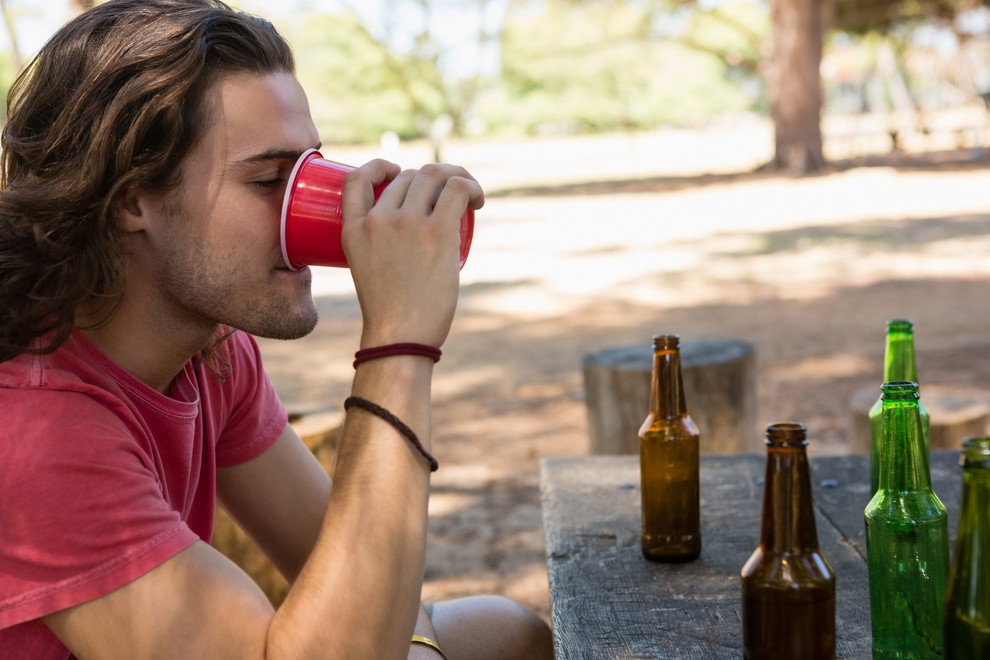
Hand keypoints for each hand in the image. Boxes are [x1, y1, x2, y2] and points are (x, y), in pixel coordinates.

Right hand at [340, 159, 483, 348]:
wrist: (400, 337)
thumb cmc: (390, 315)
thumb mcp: (368, 271)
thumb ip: (380, 251)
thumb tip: (407, 248)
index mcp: (353, 229)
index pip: (356, 178)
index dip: (379, 167)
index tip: (397, 174)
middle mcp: (378, 220)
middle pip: (408, 177)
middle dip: (432, 179)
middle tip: (448, 200)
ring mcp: (407, 223)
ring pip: (434, 177)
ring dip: (456, 178)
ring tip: (468, 196)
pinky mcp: (437, 232)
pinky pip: (457, 190)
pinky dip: (471, 186)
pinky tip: (477, 198)